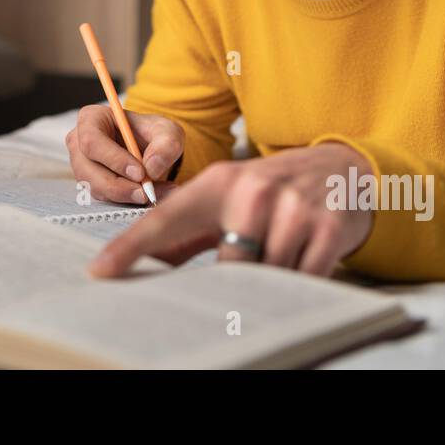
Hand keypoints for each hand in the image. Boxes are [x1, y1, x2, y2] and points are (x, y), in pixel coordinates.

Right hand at [65, 105, 181, 205]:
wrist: (151, 149)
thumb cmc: (152, 133)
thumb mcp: (167, 131)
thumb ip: (166, 144)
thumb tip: (152, 168)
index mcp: (91, 119)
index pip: (92, 141)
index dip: (113, 159)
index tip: (140, 173)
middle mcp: (79, 143)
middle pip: (88, 170)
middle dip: (118, 186)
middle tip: (146, 192)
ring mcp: (81, 166)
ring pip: (96, 188)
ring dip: (125, 195)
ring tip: (155, 193)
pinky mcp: (90, 185)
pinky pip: (104, 199)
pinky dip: (127, 201)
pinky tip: (151, 195)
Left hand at [87, 142, 374, 277]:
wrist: (343, 166)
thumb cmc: (276, 188)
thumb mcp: (229, 197)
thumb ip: (187, 231)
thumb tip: (147, 258)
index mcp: (220, 182)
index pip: (165, 219)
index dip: (130, 247)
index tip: (100, 271)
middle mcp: (253, 190)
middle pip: (225, 265)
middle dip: (237, 272)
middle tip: (254, 255)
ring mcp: (293, 207)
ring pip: (264, 274)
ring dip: (272, 274)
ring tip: (285, 247)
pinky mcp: (328, 227)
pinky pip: (302, 278)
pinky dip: (301, 277)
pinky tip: (306, 255)